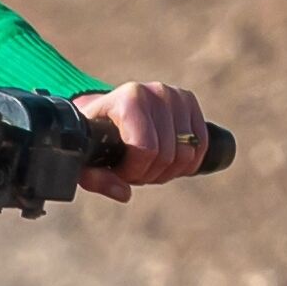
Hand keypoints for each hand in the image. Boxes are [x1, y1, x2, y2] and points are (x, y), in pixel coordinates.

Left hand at [79, 78, 215, 198]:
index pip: (147, 149)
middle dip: (150, 173)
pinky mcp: (189, 101)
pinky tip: (168, 161)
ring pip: (187, 154)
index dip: (134, 171)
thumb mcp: (85, 157)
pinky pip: (201, 146)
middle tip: (133, 169)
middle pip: (168, 155)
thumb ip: (95, 178)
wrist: (106, 109)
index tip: (120, 170)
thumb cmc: (94, 135)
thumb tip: (123, 193)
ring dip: (167, 170)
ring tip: (148, 164)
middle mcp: (156, 92)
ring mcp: (176, 95)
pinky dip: (186, 163)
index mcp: (129, 99)